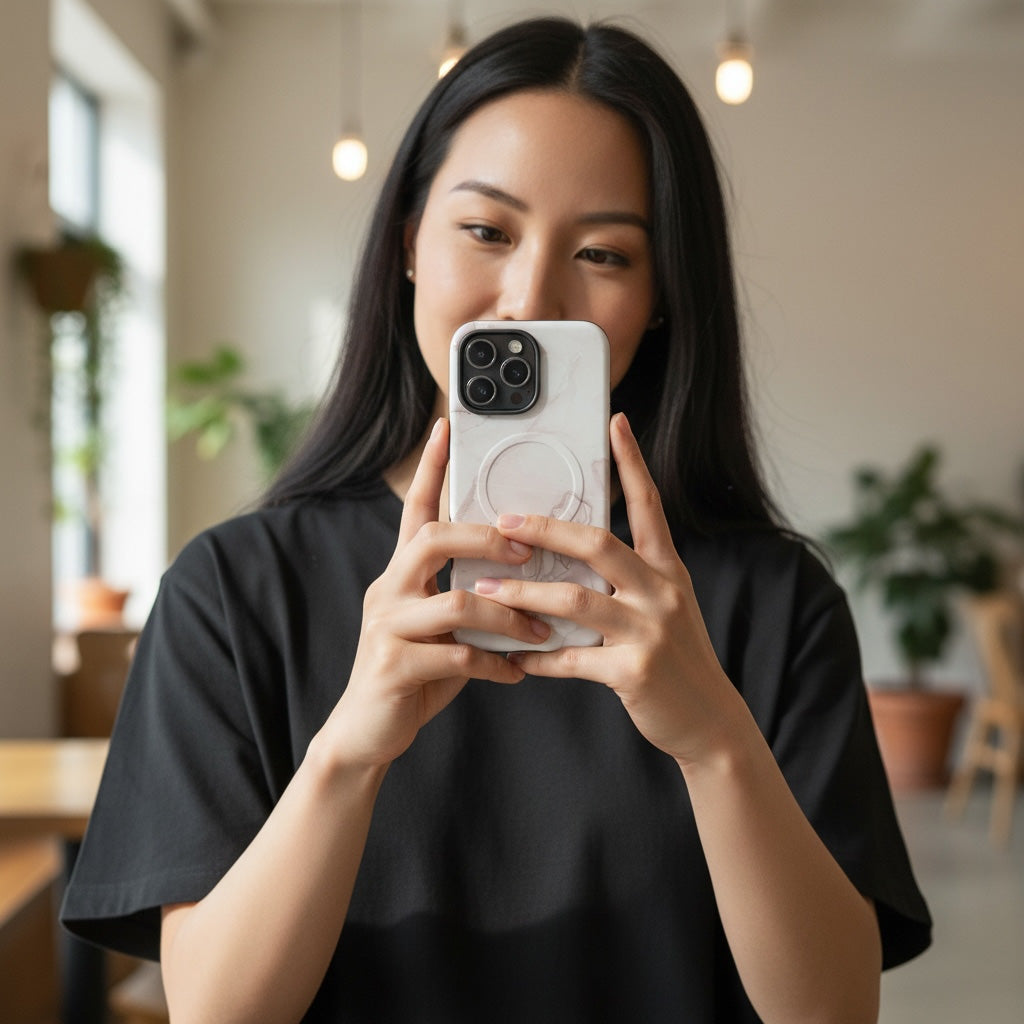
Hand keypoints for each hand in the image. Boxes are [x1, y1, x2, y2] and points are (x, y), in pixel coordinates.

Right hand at [323, 419, 550, 767]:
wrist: (367, 731)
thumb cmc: (415, 672)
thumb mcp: (438, 626)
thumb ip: (466, 596)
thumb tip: (525, 575)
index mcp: (401, 573)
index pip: (414, 509)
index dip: (430, 469)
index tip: (446, 429)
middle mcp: (389, 589)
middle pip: (434, 539)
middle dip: (487, 539)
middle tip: (530, 551)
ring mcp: (387, 626)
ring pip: (455, 602)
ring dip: (508, 615)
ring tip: (540, 630)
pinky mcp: (393, 665)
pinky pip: (458, 657)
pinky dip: (497, 664)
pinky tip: (518, 672)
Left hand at [480, 413, 746, 765]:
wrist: (709, 719)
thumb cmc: (676, 658)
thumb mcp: (666, 605)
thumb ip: (630, 577)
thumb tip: (575, 551)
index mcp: (668, 569)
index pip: (649, 505)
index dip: (633, 463)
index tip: (616, 423)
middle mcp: (662, 591)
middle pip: (598, 544)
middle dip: (546, 529)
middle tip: (503, 522)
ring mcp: (649, 631)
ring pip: (575, 599)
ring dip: (525, 592)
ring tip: (486, 588)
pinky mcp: (633, 671)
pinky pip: (571, 658)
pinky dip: (537, 656)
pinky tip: (511, 656)